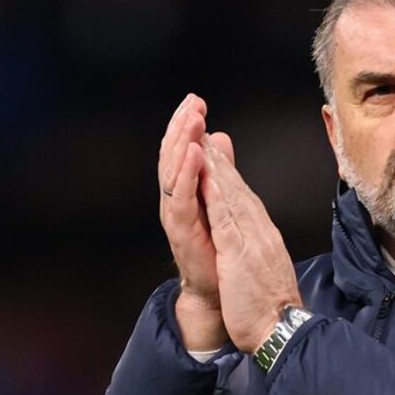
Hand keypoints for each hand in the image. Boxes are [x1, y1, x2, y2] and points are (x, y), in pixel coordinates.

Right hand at [158, 93, 235, 349]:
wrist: (218, 294)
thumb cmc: (218, 250)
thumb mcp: (220, 202)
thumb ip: (218, 171)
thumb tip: (218, 137)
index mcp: (188, 193)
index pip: (183, 152)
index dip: (187, 126)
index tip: (196, 100)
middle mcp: (178, 202)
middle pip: (174, 157)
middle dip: (181, 128)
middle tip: (192, 102)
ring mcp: (177, 217)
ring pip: (174, 173)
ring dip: (181, 144)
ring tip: (191, 121)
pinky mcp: (182, 233)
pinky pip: (182, 198)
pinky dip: (186, 175)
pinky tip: (193, 154)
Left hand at [199, 135, 302, 352]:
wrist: (283, 331)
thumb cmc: (272, 307)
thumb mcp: (264, 271)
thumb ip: (256, 251)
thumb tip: (250, 240)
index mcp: (265, 238)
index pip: (245, 200)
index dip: (229, 174)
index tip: (215, 153)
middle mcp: (261, 233)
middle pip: (239, 191)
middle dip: (222, 162)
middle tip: (206, 132)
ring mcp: (253, 242)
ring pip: (233, 199)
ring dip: (218, 170)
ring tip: (204, 144)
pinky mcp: (241, 256)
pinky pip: (227, 222)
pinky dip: (218, 199)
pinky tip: (209, 180)